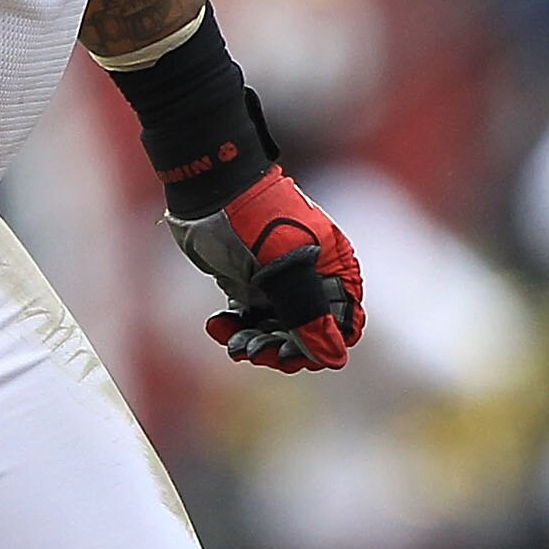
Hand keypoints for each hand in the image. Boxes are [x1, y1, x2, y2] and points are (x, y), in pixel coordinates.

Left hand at [170, 166, 364, 373]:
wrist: (208, 189)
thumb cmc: (252, 220)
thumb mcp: (283, 269)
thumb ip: (308, 313)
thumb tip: (335, 359)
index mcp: (334, 269)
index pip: (340, 326)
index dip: (317, 347)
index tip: (286, 355)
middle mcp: (311, 278)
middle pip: (305, 333)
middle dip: (278, 347)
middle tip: (250, 350)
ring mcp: (279, 281)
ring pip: (275, 329)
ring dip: (253, 341)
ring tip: (232, 340)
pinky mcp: (249, 282)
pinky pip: (249, 318)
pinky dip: (235, 327)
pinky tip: (217, 324)